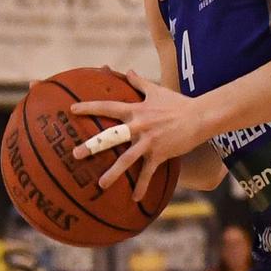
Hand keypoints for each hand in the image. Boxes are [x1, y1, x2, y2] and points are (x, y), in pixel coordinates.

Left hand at [68, 72, 209, 201]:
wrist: (199, 117)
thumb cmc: (177, 103)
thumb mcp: (157, 90)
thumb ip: (139, 82)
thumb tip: (128, 70)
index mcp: (135, 110)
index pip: (108, 107)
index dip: (89, 107)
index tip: (72, 110)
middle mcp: (138, 126)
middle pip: (111, 136)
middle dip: (93, 145)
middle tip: (75, 154)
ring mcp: (148, 142)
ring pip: (127, 159)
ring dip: (113, 173)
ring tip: (101, 185)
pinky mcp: (159, 154)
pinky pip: (148, 173)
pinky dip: (142, 186)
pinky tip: (135, 199)